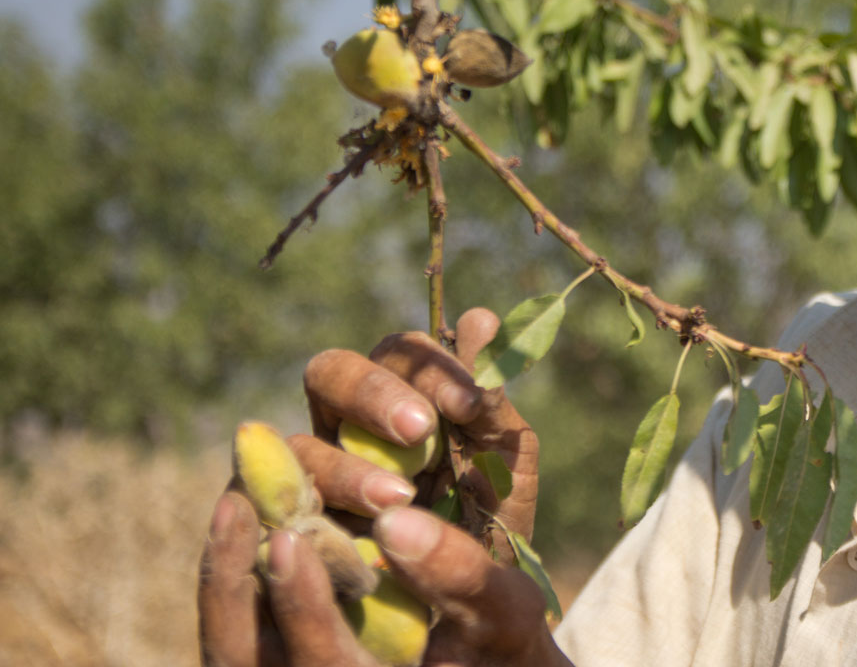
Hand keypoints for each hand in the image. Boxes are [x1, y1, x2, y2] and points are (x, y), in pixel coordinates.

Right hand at [198, 308, 554, 665]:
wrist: (476, 640)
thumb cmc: (492, 545)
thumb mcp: (505, 479)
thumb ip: (494, 407)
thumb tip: (483, 315)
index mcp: (404, 403)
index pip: (400, 353)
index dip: (430, 364)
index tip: (473, 404)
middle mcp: (345, 431)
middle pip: (328, 373)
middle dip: (370, 394)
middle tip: (419, 432)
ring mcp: (304, 482)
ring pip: (293, 445)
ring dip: (343, 467)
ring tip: (396, 502)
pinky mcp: (277, 537)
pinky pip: (259, 513)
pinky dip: (286, 517)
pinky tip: (332, 541)